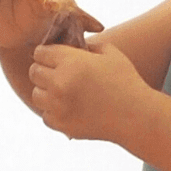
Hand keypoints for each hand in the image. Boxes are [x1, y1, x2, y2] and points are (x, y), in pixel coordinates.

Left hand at [29, 38, 148, 141]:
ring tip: (63, 92)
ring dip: (46, 92)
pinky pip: (45, 115)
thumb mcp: (110, 54)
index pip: (40, 52)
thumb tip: (71, 45)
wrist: (136, 116)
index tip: (55, 58)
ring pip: (36, 95)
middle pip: (34, 72)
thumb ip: (87, 45)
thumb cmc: (126, 81)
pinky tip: (69, 108)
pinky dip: (54, 112)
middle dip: (44, 70)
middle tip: (57, 74)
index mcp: (71, 62)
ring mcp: (59, 106)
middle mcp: (60, 83)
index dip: (48, 53)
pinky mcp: (61, 125)